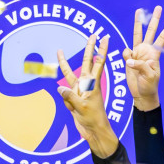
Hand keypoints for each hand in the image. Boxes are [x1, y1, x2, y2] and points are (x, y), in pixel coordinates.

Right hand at [57, 33, 119, 157]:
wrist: (93, 130)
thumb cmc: (92, 118)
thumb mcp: (82, 108)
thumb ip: (70, 97)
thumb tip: (60, 87)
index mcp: (93, 83)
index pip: (99, 62)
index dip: (101, 50)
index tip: (104, 38)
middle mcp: (87, 82)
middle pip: (87, 61)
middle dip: (89, 47)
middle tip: (93, 34)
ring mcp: (79, 89)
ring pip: (69, 74)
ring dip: (64, 63)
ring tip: (58, 50)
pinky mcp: (73, 96)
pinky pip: (65, 94)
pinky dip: (66, 101)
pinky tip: (71, 109)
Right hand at [123, 5, 163, 111]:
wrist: (141, 93)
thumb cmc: (150, 85)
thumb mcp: (150, 76)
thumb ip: (140, 65)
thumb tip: (129, 57)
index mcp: (154, 54)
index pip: (162, 38)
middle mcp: (146, 50)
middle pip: (151, 31)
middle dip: (154, 19)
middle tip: (159, 7)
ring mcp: (137, 53)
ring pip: (137, 34)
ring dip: (138, 23)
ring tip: (139, 11)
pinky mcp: (128, 58)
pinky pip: (125, 52)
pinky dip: (125, 56)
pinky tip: (129, 64)